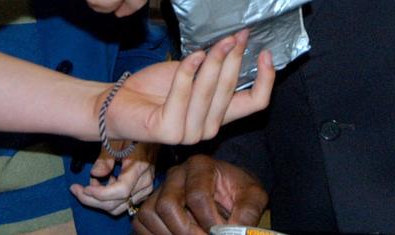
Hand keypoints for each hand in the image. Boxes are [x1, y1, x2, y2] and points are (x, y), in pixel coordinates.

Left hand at [70, 141, 157, 215]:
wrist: (151, 134)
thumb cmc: (131, 134)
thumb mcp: (115, 140)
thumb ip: (105, 158)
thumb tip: (95, 174)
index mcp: (139, 167)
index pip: (121, 191)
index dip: (100, 194)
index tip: (84, 188)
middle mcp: (144, 182)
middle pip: (117, 204)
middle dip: (92, 200)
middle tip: (76, 190)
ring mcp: (145, 189)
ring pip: (119, 207)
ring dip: (100, 201)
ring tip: (90, 185)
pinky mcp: (142, 192)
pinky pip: (124, 203)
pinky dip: (110, 199)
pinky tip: (103, 184)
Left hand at [105, 31, 273, 146]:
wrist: (118, 101)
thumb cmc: (155, 87)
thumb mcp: (193, 72)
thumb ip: (214, 66)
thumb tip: (238, 39)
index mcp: (218, 115)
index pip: (255, 104)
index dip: (266, 79)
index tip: (266, 52)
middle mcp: (207, 129)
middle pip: (232, 90)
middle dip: (235, 58)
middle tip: (235, 34)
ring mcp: (188, 134)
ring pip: (210, 91)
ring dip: (214, 61)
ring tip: (213, 42)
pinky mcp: (168, 131)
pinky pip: (184, 93)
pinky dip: (189, 71)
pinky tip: (192, 55)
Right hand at [133, 156, 267, 234]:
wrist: (227, 194)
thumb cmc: (238, 192)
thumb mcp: (253, 196)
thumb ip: (248, 211)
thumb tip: (233, 231)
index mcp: (201, 165)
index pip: (197, 196)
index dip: (210, 222)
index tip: (221, 233)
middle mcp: (176, 174)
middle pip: (167, 205)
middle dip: (185, 231)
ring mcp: (161, 189)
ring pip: (150, 214)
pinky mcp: (151, 204)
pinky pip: (141, 222)